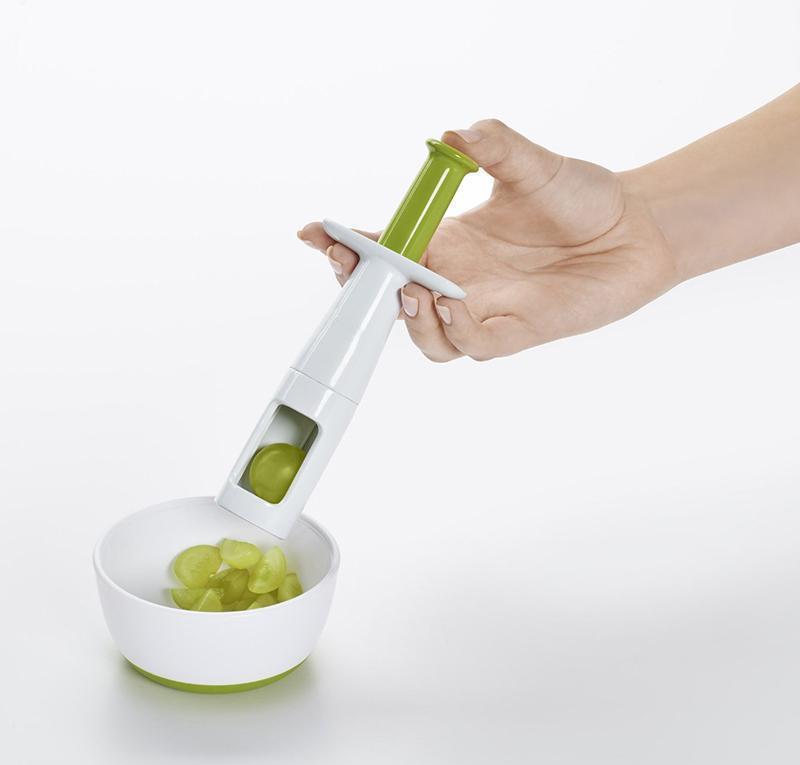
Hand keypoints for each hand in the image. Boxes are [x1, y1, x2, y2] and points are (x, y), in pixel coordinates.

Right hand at [298, 119, 677, 361]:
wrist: (637, 228)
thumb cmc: (583, 199)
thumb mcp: (532, 165)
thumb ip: (493, 147)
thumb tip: (452, 134)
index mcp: (448, 243)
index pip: (385, 251)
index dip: (345, 246)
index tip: (314, 231)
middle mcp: (457, 281)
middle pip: (390, 302)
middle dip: (360, 288)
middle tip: (350, 263)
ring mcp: (484, 311)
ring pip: (424, 337)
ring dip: (406, 318)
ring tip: (410, 288)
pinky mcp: (516, 332)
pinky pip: (470, 345)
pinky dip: (452, 328)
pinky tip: (451, 299)